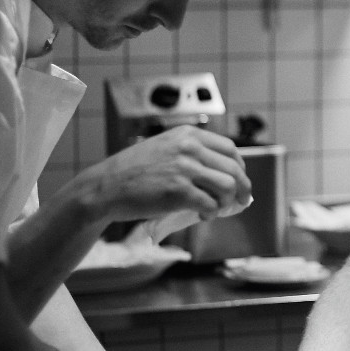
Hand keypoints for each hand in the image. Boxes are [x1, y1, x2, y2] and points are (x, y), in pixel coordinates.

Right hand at [83, 128, 251, 227]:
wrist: (106, 186)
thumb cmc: (133, 171)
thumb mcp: (164, 148)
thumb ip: (191, 153)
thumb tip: (222, 172)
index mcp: (188, 135)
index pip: (230, 149)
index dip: (239, 167)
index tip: (239, 180)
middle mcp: (189, 148)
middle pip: (234, 169)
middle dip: (243, 189)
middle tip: (241, 201)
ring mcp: (185, 169)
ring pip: (228, 186)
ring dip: (227, 202)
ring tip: (216, 209)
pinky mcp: (179, 192)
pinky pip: (211, 204)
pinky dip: (211, 213)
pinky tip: (202, 215)